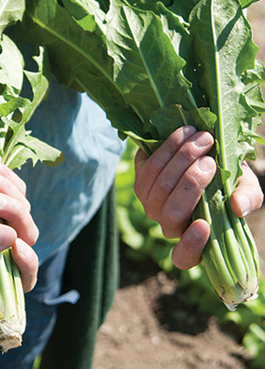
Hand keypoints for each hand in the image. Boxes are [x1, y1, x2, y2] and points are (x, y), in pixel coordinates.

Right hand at [0, 158, 38, 291]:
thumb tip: (12, 239)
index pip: (20, 277)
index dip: (27, 265)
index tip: (17, 245)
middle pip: (27, 235)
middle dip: (13, 213)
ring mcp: (3, 216)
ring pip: (24, 207)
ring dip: (3, 188)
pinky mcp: (5, 192)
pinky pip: (18, 186)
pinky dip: (4, 174)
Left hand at [134, 126, 262, 269]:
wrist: (203, 150)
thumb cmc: (228, 178)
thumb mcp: (245, 187)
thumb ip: (248, 197)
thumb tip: (238, 206)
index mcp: (193, 236)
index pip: (184, 257)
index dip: (191, 245)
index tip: (204, 225)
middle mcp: (167, 223)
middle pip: (171, 212)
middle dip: (190, 184)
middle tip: (209, 162)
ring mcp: (150, 201)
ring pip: (159, 185)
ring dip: (181, 160)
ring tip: (204, 139)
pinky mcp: (140, 176)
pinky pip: (150, 165)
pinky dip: (169, 147)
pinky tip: (186, 132)